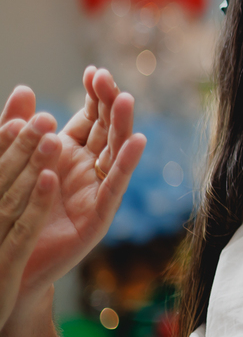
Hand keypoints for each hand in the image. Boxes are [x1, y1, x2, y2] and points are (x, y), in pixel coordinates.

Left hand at [6, 69, 145, 309]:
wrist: (7, 264)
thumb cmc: (9, 216)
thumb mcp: (7, 165)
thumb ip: (15, 129)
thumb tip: (23, 88)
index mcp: (69, 156)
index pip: (90, 119)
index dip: (95, 96)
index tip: (94, 72)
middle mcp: (88, 171)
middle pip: (107, 131)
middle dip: (110, 103)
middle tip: (108, 79)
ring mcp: (96, 193)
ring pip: (115, 154)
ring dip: (123, 126)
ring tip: (126, 99)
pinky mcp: (98, 218)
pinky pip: (114, 188)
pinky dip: (125, 165)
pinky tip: (135, 142)